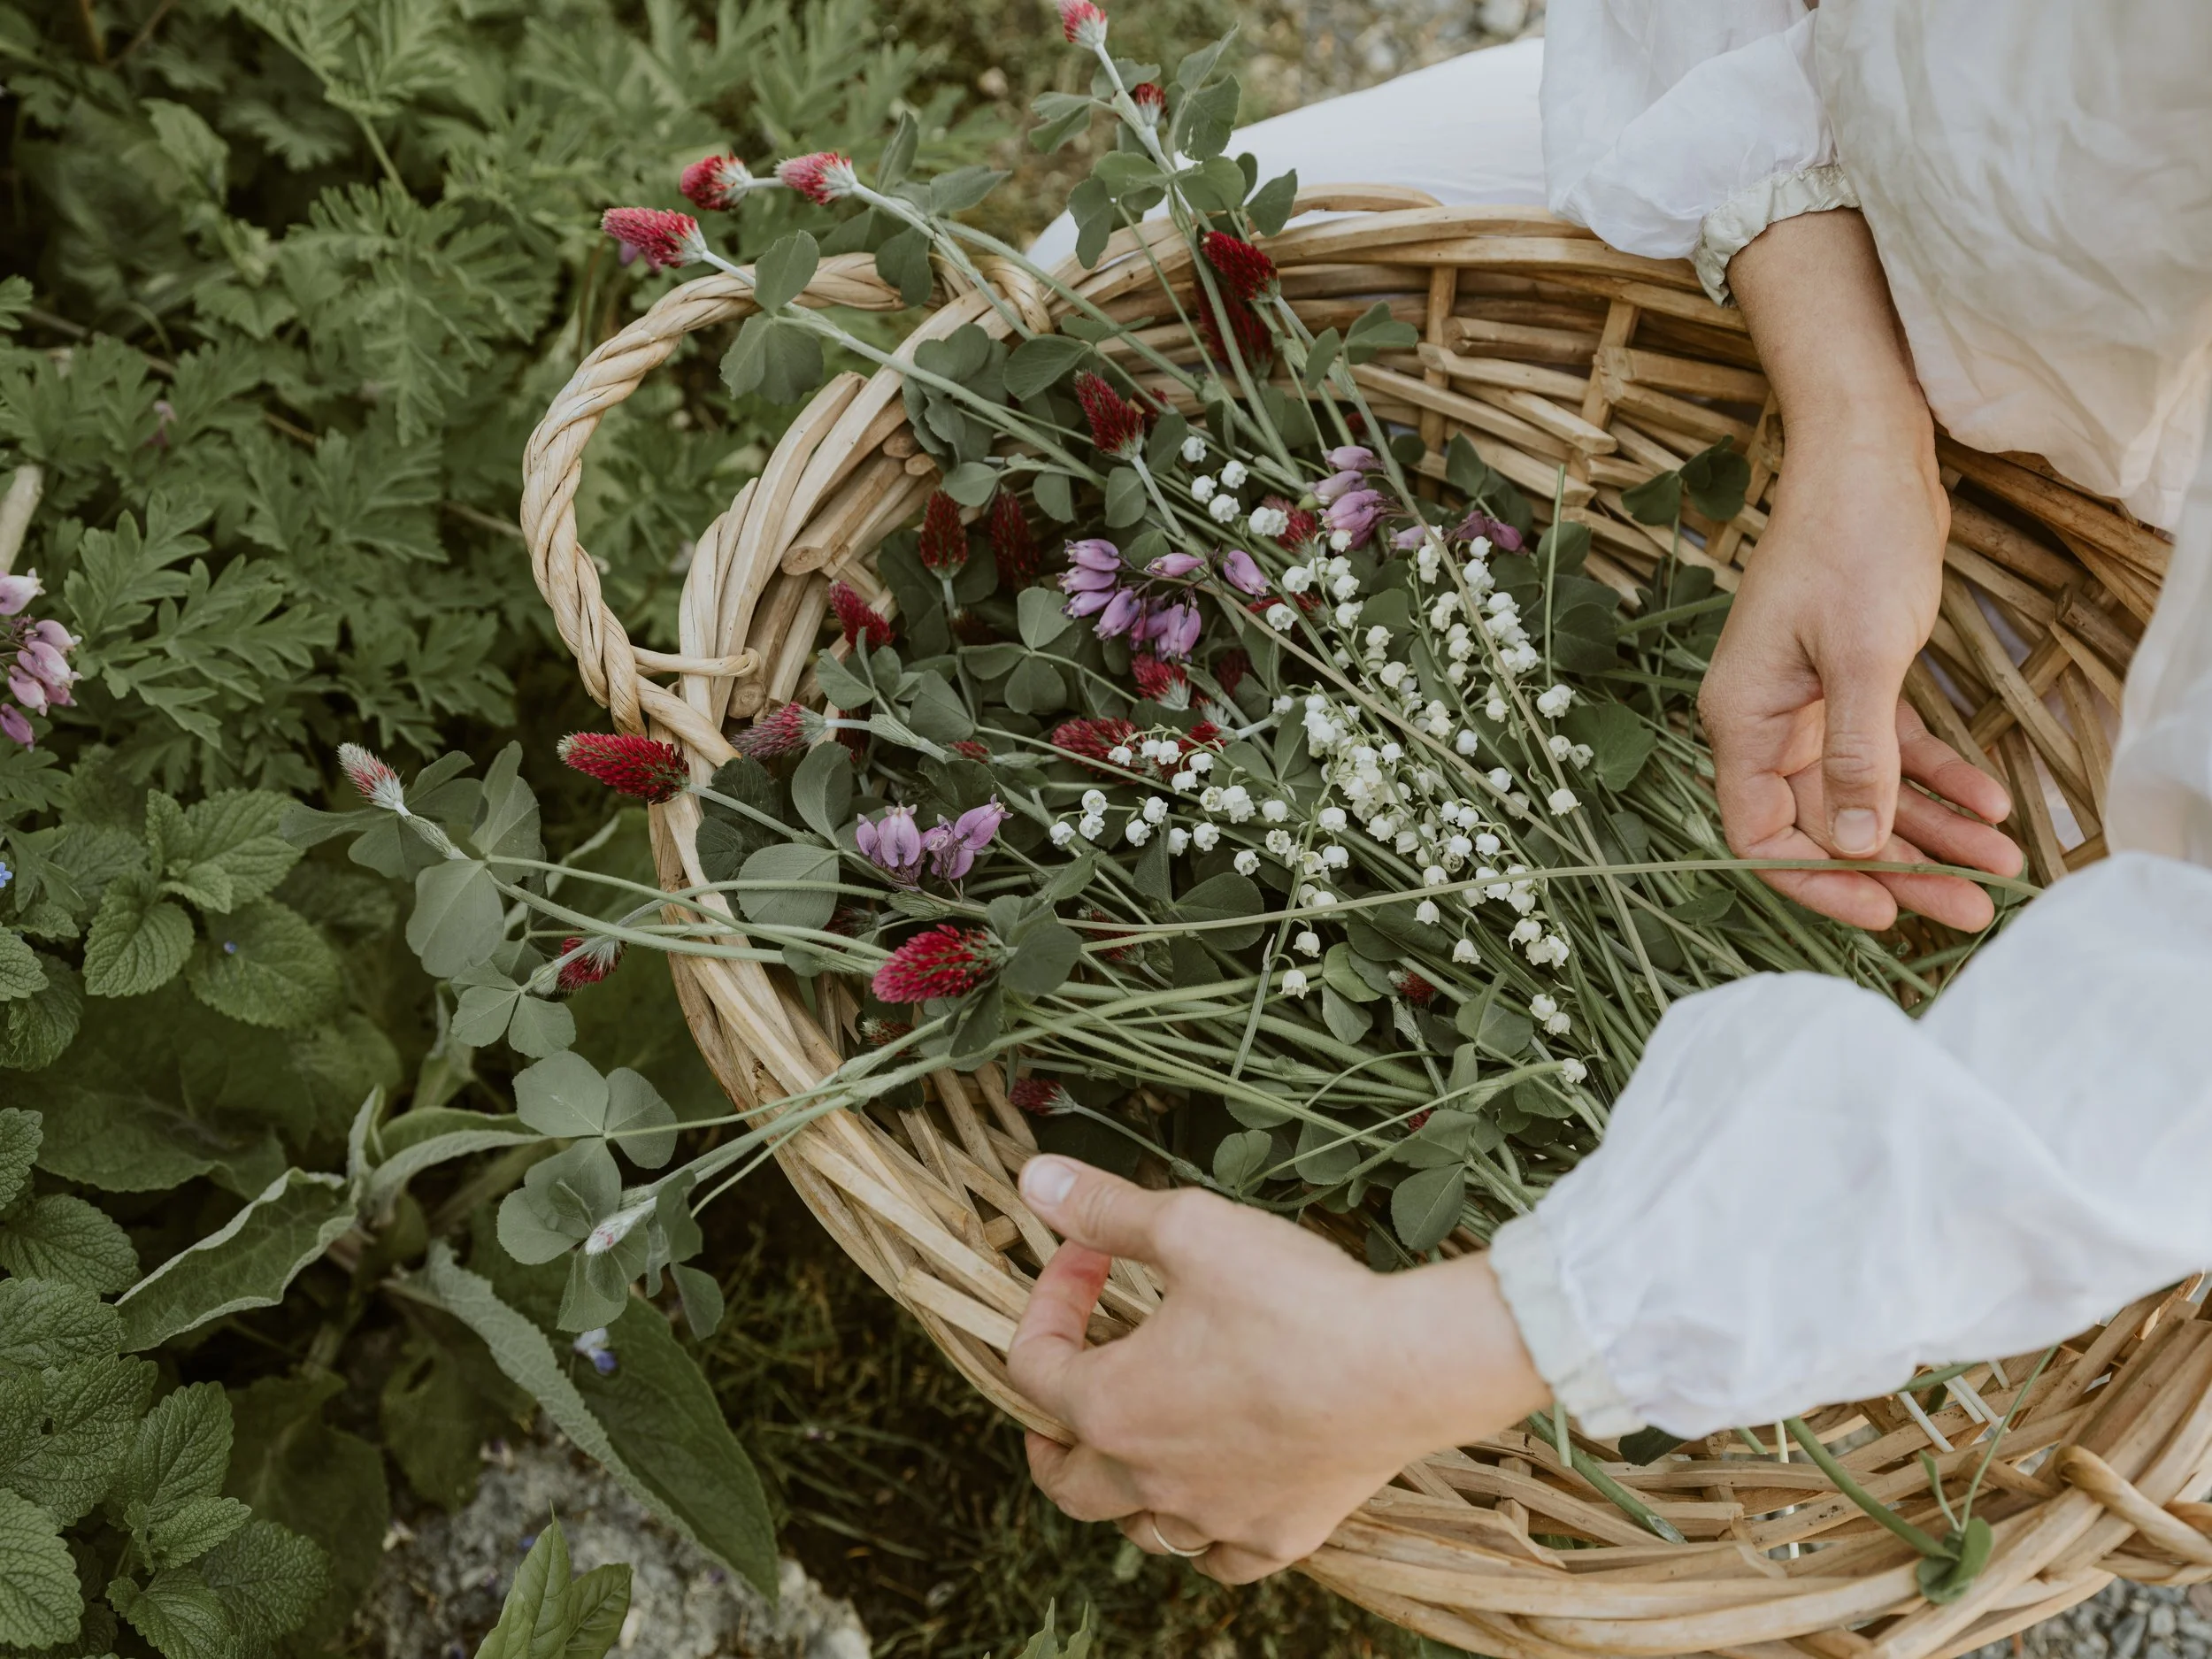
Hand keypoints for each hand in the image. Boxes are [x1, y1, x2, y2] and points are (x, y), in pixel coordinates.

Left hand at [1006, 1153, 1547, 1582]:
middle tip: (1067, 1385)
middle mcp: (1150, 1480)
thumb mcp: (1190, 1229)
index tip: (1086, 1257)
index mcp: (1111, 1407)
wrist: (1407, 1366)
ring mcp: (1216, 1516)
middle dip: (1049, 1429)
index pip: (1032, 1365)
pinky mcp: (1280, 1535)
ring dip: (1123, 1483)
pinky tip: (1216, 1494)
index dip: (1048, 1300)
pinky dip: (1205, 1530)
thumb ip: (1106, 1209)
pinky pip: (1221, 1556)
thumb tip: (1037, 1178)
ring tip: (1139, 1437)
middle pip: (1063, 1478)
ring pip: (1138, 1526)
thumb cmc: (1296, 1298)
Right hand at [1701, 420, 2022, 930]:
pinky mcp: (1852, 685)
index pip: (1763, 833)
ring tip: (2000, 868)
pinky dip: (1939, 780)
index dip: (1820, 879)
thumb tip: (1853, 843)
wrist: (1867, 460)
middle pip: (1825, 825)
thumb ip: (1855, 755)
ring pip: (1867, 796)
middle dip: (1901, 870)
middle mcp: (1767, 723)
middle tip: (1969, 909)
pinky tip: (1990, 804)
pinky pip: (1893, 754)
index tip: (1887, 909)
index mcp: (1743, 719)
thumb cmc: (1848, 543)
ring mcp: (1808, 707)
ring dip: (1932, 834)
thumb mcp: (1862, 655)